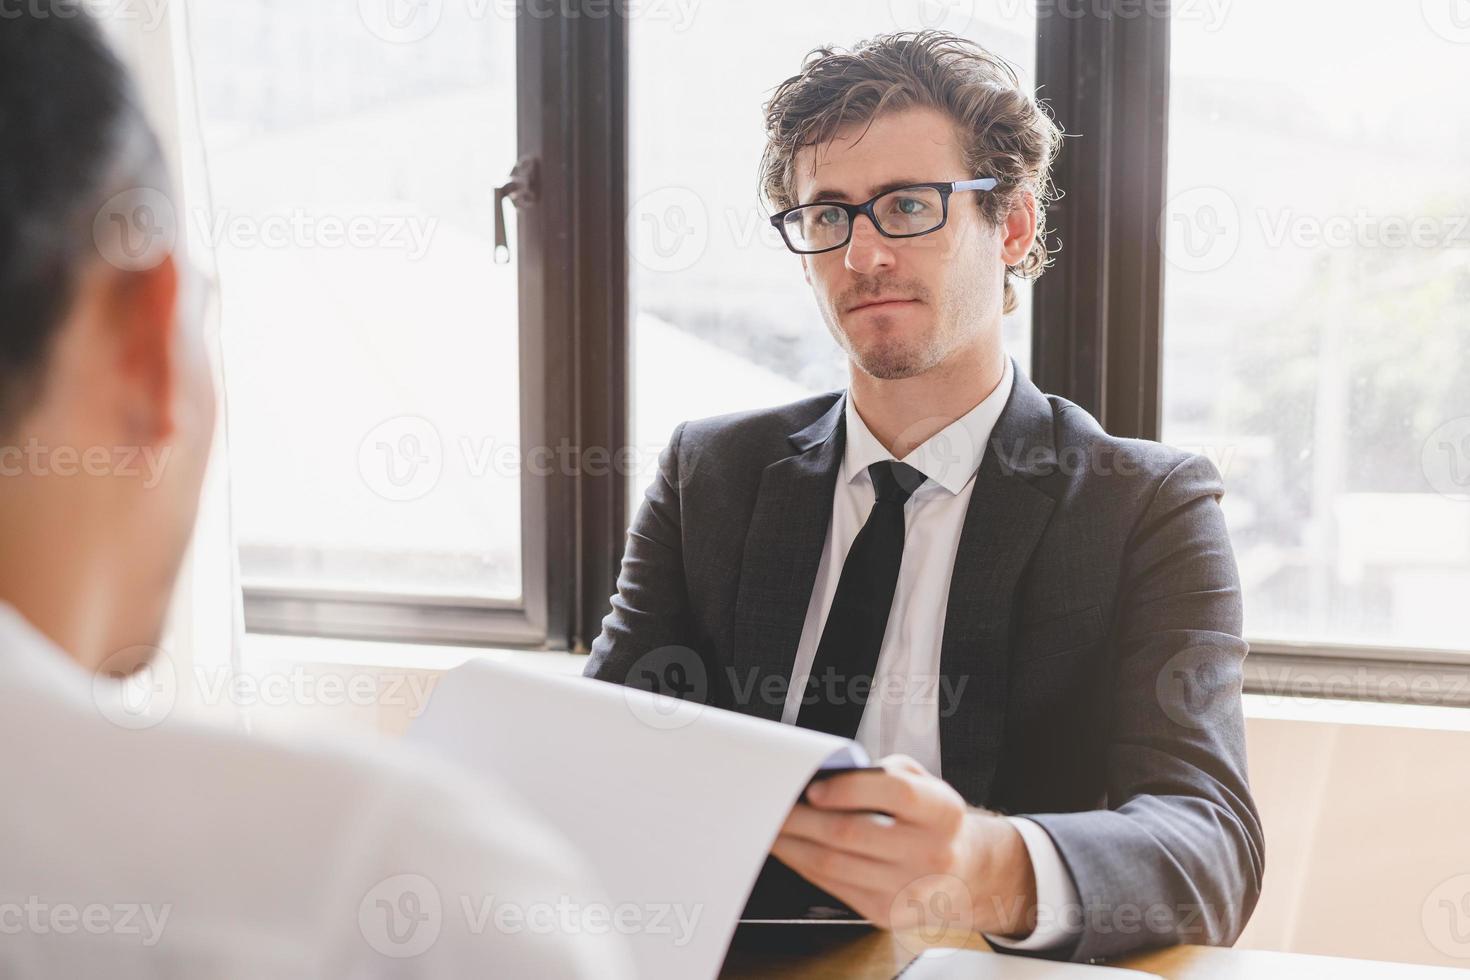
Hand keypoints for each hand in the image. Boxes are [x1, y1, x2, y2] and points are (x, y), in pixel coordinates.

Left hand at [771, 755, 1037, 938]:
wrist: (961, 872)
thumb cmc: (929, 818)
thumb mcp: (920, 783)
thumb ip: (878, 774)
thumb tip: (824, 775)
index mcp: (942, 811)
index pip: (896, 793)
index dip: (849, 788)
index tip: (813, 786)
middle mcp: (929, 852)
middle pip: (850, 833)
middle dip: (801, 817)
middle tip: (772, 802)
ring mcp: (908, 888)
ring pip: (834, 864)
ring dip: (793, 843)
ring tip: (771, 825)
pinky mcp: (887, 913)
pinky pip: (833, 886)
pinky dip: (804, 865)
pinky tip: (790, 848)